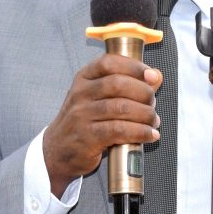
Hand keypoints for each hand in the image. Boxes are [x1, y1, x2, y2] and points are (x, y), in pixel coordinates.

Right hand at [43, 54, 162, 197]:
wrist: (57, 150)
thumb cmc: (83, 121)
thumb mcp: (98, 97)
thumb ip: (126, 85)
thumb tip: (155, 76)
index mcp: (83, 78)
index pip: (109, 63)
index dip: (134, 66)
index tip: (151, 75)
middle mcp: (81, 94)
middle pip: (118, 84)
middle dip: (143, 93)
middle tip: (152, 103)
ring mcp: (82, 115)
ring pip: (121, 108)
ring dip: (145, 114)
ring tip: (153, 121)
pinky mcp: (87, 137)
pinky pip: (119, 130)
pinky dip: (140, 132)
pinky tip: (149, 135)